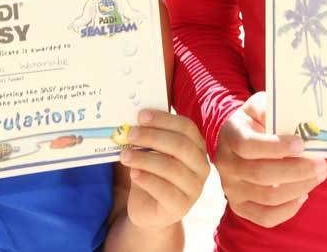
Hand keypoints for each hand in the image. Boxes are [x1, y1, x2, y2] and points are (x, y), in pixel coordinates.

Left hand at [120, 109, 210, 229]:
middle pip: (181, 146)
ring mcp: (194, 189)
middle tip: (130, 134)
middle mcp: (201, 167)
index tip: (141, 116)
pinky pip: (165, 190)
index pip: (187, 127)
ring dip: (145, 158)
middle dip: (153, 137)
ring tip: (125, 156)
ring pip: (172, 168)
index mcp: (197, 148)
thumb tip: (135, 120)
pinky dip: (147, 179)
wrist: (148, 210)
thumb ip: (149, 137)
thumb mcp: (152, 153)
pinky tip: (133, 173)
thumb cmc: (151, 175)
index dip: (164, 119)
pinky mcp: (181, 207)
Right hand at [213, 92, 326, 227]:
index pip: (248, 145)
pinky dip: (289, 209)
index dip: (276, 147)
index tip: (301, 143)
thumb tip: (291, 118)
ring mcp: (231, 189)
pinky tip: (303, 194)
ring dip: (299, 187)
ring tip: (318, 175)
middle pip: (261, 174)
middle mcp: (226, 164)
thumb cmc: (254, 121)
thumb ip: (269, 107)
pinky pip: (266, 217)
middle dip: (297, 170)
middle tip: (321, 163)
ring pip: (268, 197)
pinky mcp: (241, 207)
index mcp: (230, 136)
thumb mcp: (258, 106)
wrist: (236, 140)